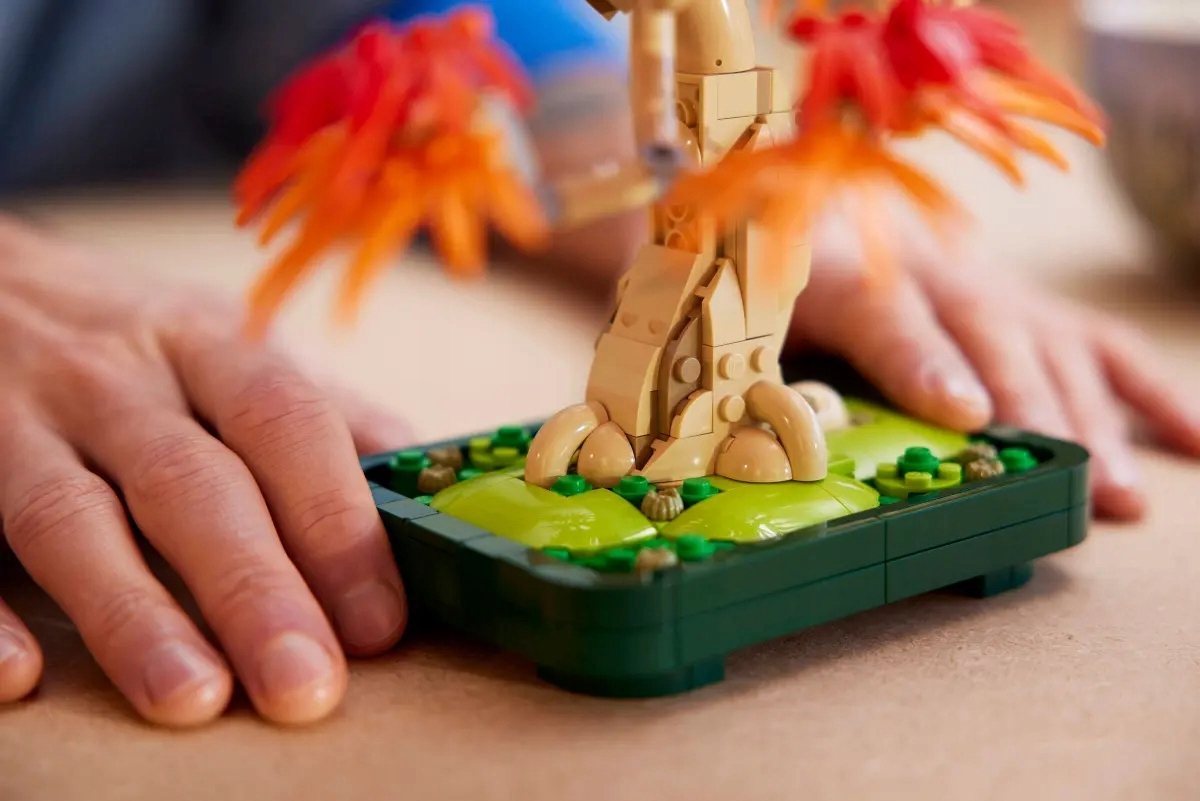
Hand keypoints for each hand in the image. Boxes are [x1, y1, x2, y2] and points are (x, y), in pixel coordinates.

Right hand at [0, 218, 412, 725]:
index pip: (286, 422)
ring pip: (68, 515)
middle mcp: (114, 376)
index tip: (379, 621)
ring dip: (132, 611)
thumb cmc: (136, 339)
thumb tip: (429, 484)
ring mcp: (12, 416)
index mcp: (207, 345)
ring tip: (194, 699)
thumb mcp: (233, 347)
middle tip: (305, 685)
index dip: (336, 521)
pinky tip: (20, 676)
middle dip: (253, 585)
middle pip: (190, 481)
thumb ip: (326, 415)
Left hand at [788, 256, 1199, 519]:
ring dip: (1089, 420)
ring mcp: (993, 285)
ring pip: (1050, 345)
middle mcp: (935, 269)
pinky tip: (1191, 442)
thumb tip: (768, 428)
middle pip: (990, 333)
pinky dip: (1147, 390)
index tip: (968, 414)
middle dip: (1030, 407)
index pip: (888, 309)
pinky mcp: (1030, 305)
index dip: (927, 360)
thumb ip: (761, 360)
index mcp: (849, 267)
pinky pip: (1096, 342)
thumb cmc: (784, 278)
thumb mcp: (754, 315)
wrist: (829, 206)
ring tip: (1120, 496)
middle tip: (1064, 478)